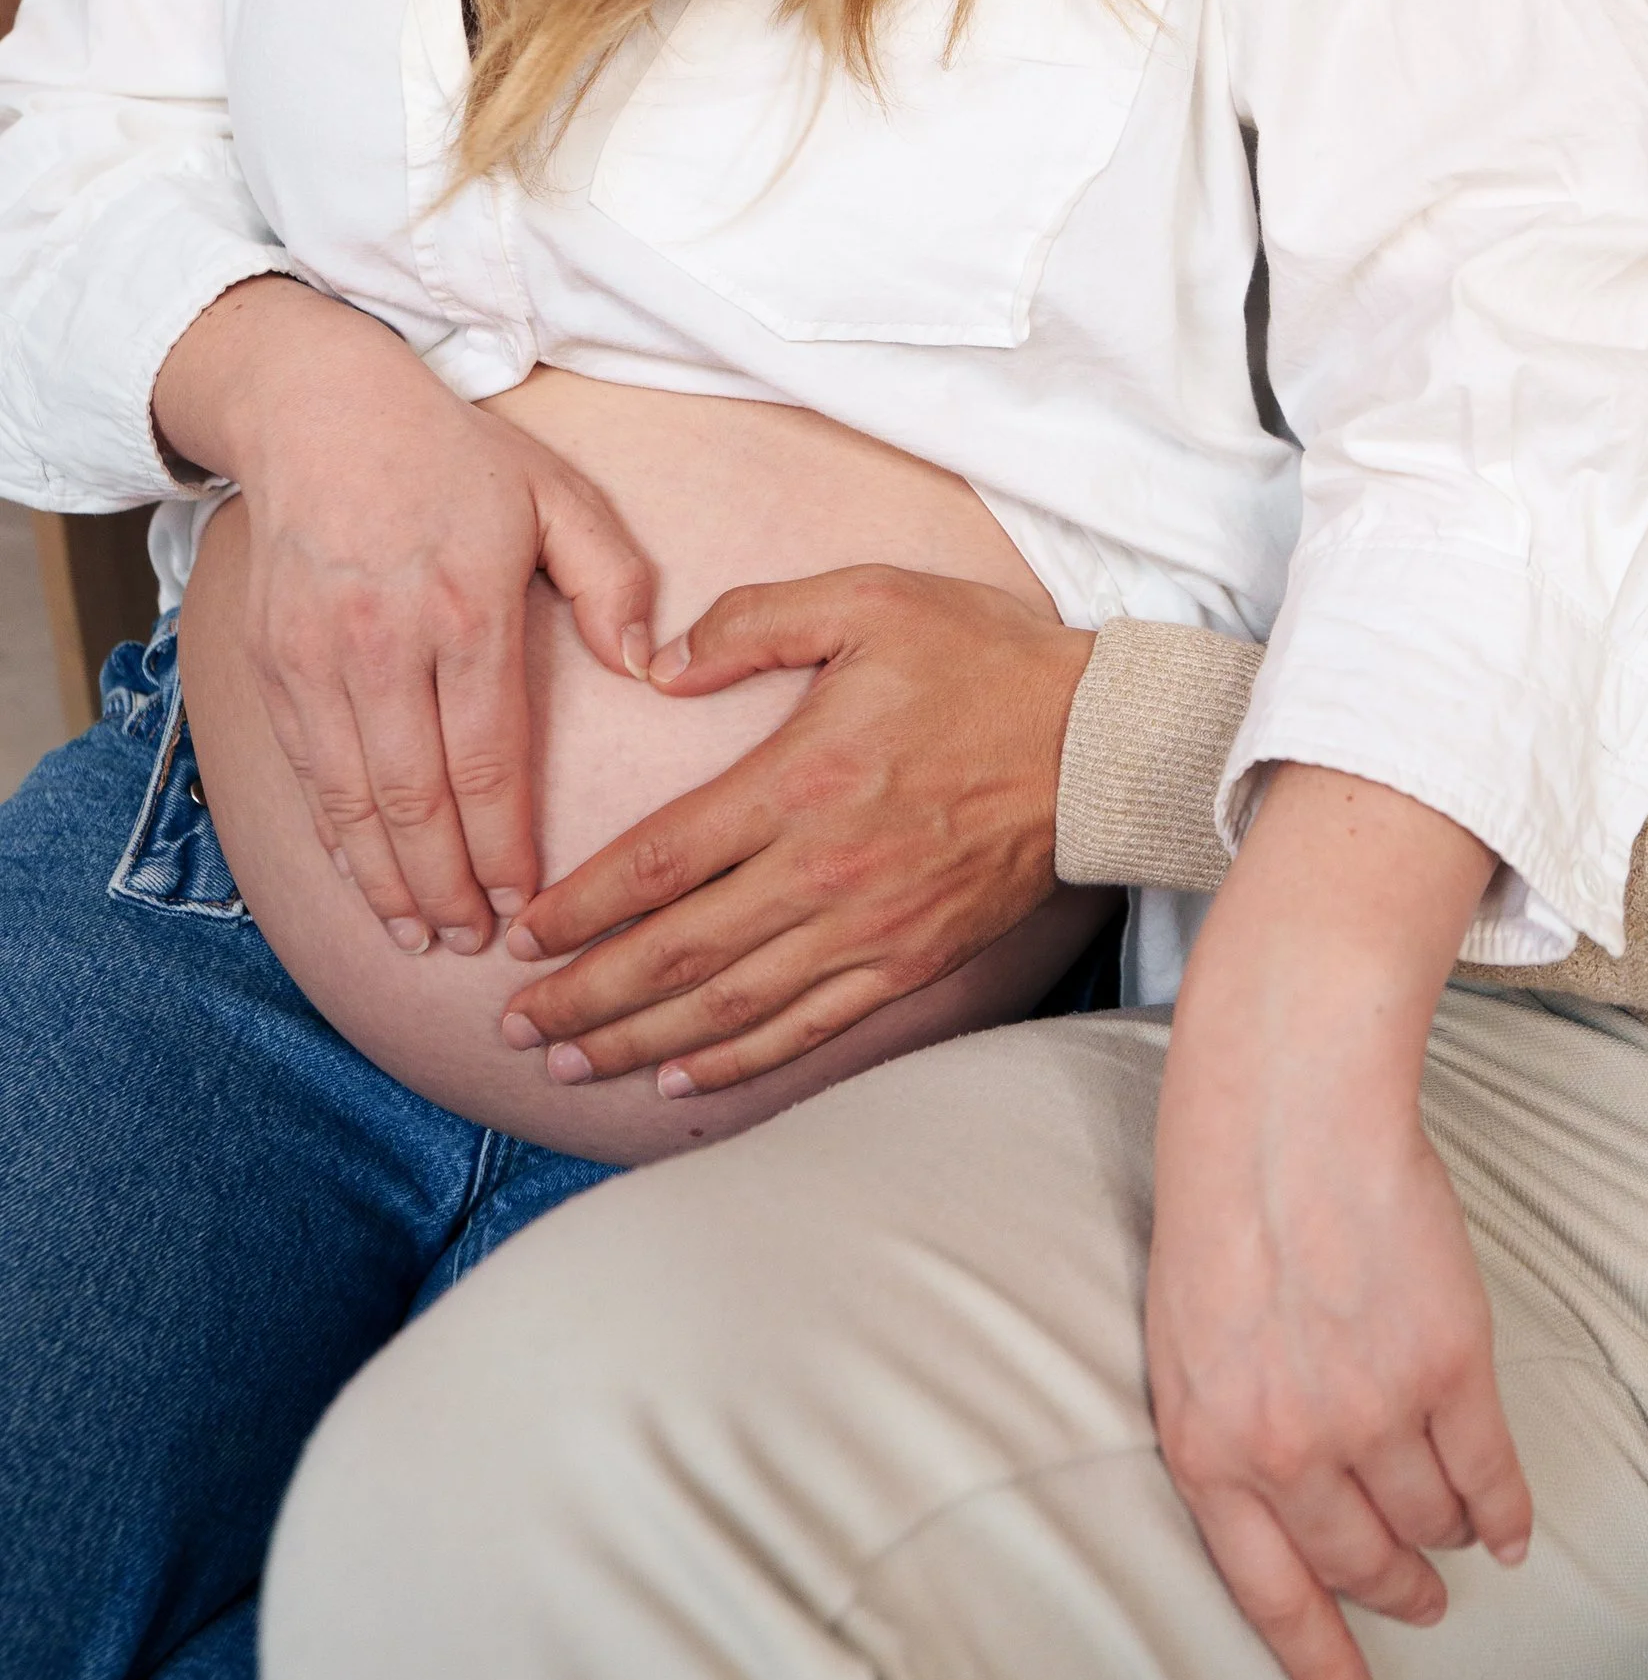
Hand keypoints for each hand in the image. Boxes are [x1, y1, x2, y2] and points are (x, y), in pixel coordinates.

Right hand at [154, 280, 653, 951]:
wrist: (316, 409)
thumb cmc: (453, 454)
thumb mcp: (557, 492)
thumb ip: (615, 581)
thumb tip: (652, 671)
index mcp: (467, 605)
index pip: (488, 757)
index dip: (505, 844)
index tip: (527, 902)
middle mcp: (383, 642)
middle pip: (415, 798)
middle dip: (445, 886)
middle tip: (473, 945)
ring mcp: (316, 658)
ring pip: (351, 800)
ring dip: (385, 880)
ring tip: (419, 935)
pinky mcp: (270, 664)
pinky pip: (305, 773)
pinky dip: (333, 837)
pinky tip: (362, 878)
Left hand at [499, 563, 1093, 1093]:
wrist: (1103, 743)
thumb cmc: (982, 659)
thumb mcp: (867, 598)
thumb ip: (753, 622)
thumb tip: (657, 664)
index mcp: (800, 781)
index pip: (661, 862)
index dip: (581, 907)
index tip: (521, 934)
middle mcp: (823, 871)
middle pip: (675, 954)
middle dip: (584, 997)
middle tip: (511, 1026)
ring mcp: (868, 930)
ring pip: (729, 1007)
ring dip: (640, 1043)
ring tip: (568, 1064)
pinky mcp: (910, 963)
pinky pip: (808, 1028)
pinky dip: (738, 1064)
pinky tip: (682, 1081)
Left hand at [1146, 771, 1530, 1679]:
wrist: (1285, 1102)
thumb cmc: (1221, 1200)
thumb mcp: (1185, 1334)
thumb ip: (1225, 1425)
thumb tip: (1272, 1501)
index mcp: (1206, 1444)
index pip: (1266, 1592)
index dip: (1316, 1660)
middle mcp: (1287, 1449)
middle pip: (1357, 1559)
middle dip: (1390, 1590)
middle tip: (1416, 1603)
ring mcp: (1372, 1411)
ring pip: (1427, 1521)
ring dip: (1445, 1544)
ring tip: (1456, 1549)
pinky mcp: (1448, 1365)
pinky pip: (1489, 1475)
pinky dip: (1505, 1512)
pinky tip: (1511, 1532)